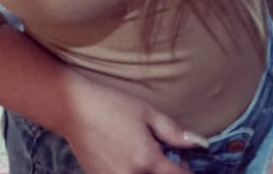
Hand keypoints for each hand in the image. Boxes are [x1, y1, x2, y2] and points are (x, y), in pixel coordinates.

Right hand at [59, 78, 205, 173]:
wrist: (75, 110)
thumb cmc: (113, 106)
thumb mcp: (147, 113)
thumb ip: (174, 132)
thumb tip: (198, 143)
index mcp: (146, 160)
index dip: (186, 172)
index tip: (186, 166)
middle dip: (167, 173)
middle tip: (169, 163)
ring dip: (149, 173)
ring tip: (147, 160)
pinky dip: (132, 173)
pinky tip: (130, 161)